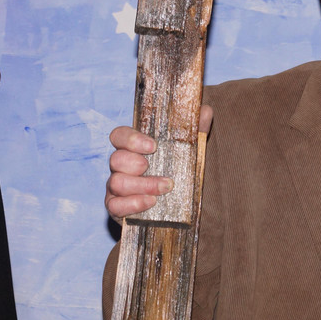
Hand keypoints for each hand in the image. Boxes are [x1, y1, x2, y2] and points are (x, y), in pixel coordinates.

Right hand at [105, 105, 212, 220]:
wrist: (174, 207)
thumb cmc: (175, 173)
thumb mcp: (188, 151)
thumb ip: (194, 131)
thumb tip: (205, 111)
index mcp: (133, 149)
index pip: (119, 135)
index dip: (131, 139)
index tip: (153, 145)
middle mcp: (121, 167)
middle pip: (115, 159)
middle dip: (134, 163)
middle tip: (152, 167)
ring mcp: (116, 188)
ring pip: (116, 182)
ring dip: (141, 185)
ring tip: (164, 188)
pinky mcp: (117, 208)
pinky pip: (115, 206)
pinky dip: (132, 204)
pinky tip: (151, 203)